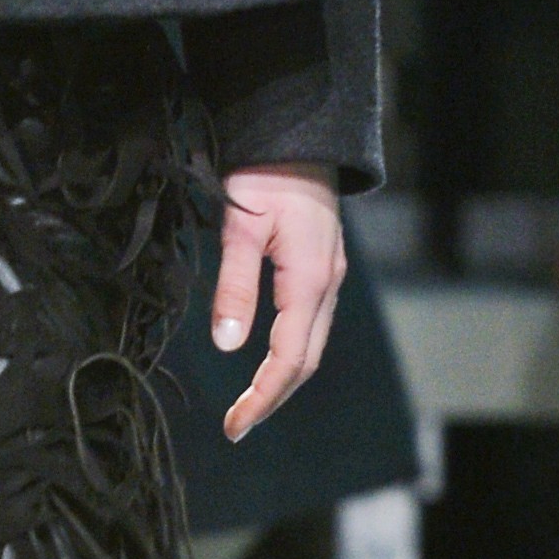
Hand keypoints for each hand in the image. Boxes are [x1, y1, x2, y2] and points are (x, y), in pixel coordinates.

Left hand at [209, 165, 343, 442]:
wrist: (299, 133)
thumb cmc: (265, 173)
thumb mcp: (241, 228)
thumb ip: (236, 288)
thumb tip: (228, 345)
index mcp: (310, 281)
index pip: (289, 360)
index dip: (263, 398)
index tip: (234, 426)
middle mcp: (328, 285)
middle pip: (306, 361)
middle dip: (273, 397)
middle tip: (237, 425)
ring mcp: (329, 275)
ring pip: (312, 344)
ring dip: (283, 378)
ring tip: (249, 402)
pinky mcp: (322, 266)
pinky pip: (310, 323)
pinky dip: (290, 351)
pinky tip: (268, 358)